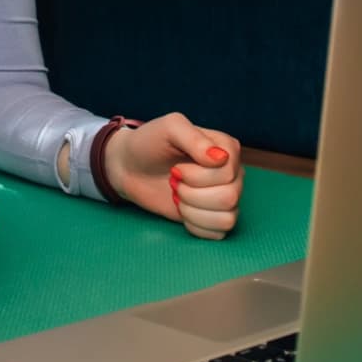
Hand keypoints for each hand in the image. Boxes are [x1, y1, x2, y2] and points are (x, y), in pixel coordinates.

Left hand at [106, 113, 242, 239]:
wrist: (129, 167)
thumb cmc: (149, 143)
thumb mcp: (169, 127)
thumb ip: (194, 138)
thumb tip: (221, 158)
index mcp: (227, 148)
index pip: (228, 172)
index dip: (197, 175)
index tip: (176, 167)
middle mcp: (232, 173)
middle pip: (229, 197)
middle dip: (192, 193)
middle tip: (173, 181)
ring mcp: (225, 196)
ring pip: (227, 218)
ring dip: (193, 211)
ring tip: (177, 195)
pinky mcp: (214, 217)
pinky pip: (219, 233)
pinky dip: (195, 225)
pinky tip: (182, 210)